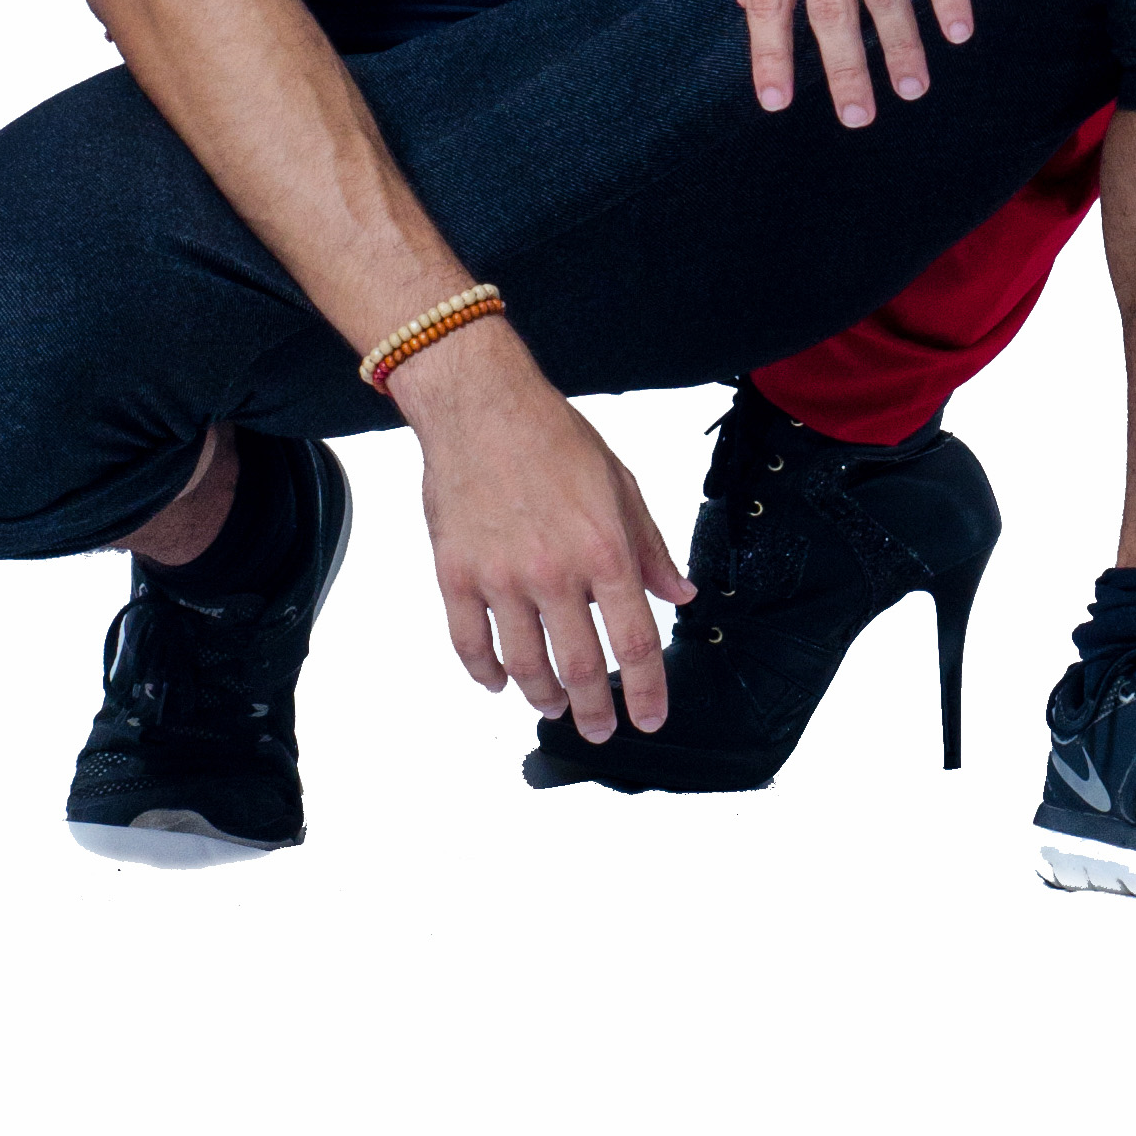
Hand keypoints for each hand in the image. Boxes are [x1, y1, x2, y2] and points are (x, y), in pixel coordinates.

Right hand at [398, 322, 693, 741]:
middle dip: (596, 710)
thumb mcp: (620, 484)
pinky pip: (470, 645)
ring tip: (553, 706)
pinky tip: (498, 681)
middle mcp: (555, 572)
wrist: (481, 405)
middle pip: (582, 667)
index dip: (648, 689)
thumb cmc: (553, 437)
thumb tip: (680, 593)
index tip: (650, 717)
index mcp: (604, 549)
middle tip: (600, 730)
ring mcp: (501, 578)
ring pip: (525, 666)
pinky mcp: (455, 576)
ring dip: (543, 697)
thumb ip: (650, 547)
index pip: (635, 640)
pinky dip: (486, 673)